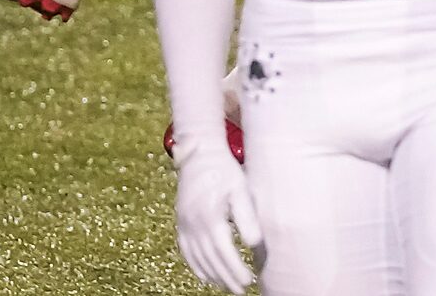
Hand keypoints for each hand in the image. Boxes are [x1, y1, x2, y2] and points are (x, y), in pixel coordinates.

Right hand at [174, 144, 263, 293]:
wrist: (199, 153)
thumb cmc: (224, 170)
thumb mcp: (240, 189)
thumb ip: (246, 217)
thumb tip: (254, 244)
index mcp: (210, 215)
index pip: (224, 251)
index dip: (235, 269)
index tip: (248, 281)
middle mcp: (194, 223)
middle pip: (210, 259)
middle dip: (226, 277)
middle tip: (241, 290)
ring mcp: (185, 224)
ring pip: (198, 258)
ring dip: (213, 275)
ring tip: (227, 286)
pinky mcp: (181, 222)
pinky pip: (186, 251)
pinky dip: (196, 266)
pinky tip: (206, 276)